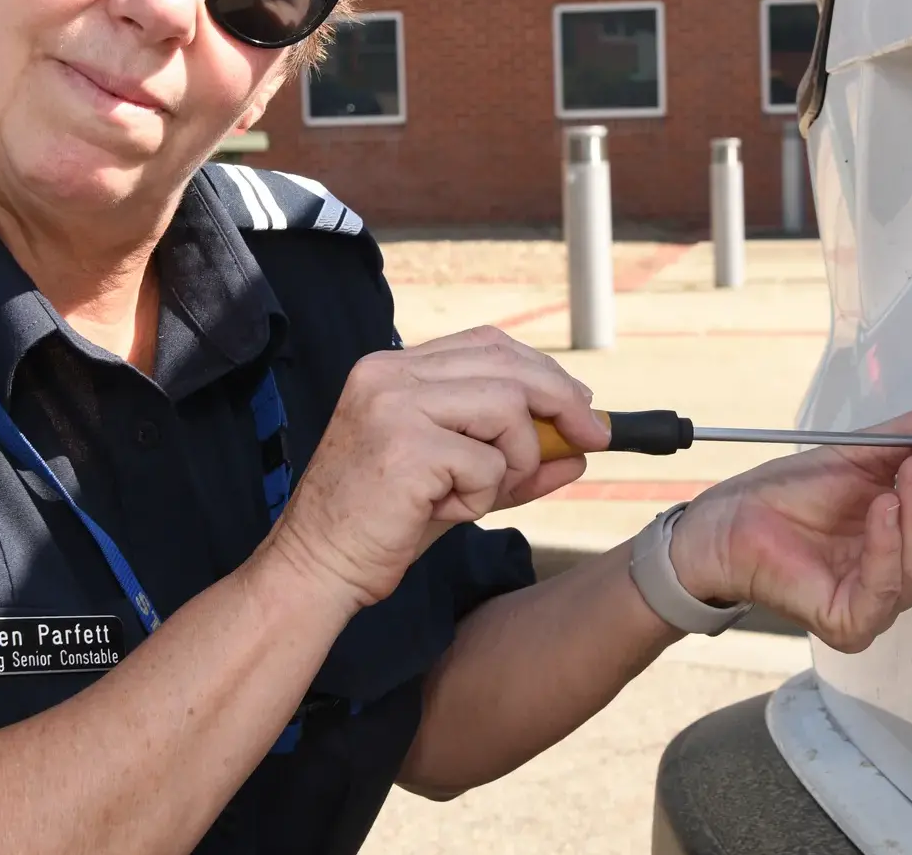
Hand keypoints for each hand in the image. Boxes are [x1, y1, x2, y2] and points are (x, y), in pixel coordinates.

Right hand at [258, 327, 608, 609]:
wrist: (317, 568)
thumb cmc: (381, 527)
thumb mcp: (457, 482)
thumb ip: (513, 459)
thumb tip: (579, 448)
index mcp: (392, 369)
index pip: (486, 344)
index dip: (541, 370)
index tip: (579, 405)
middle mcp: (388, 374)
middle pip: (506, 364)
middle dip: (561, 401)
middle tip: (593, 436)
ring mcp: (393, 406)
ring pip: (506, 408)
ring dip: (515, 458)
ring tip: (480, 494)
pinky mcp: (405, 447)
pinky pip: (487, 462)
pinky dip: (483, 495)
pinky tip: (444, 511)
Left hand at [667, 411, 911, 651]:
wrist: (733, 520)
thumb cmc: (792, 494)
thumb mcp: (861, 451)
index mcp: (911, 537)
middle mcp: (902, 572)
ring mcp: (879, 602)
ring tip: (911, 472)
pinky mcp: (851, 622)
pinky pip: (883, 588)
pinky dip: (887, 545)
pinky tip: (883, 507)